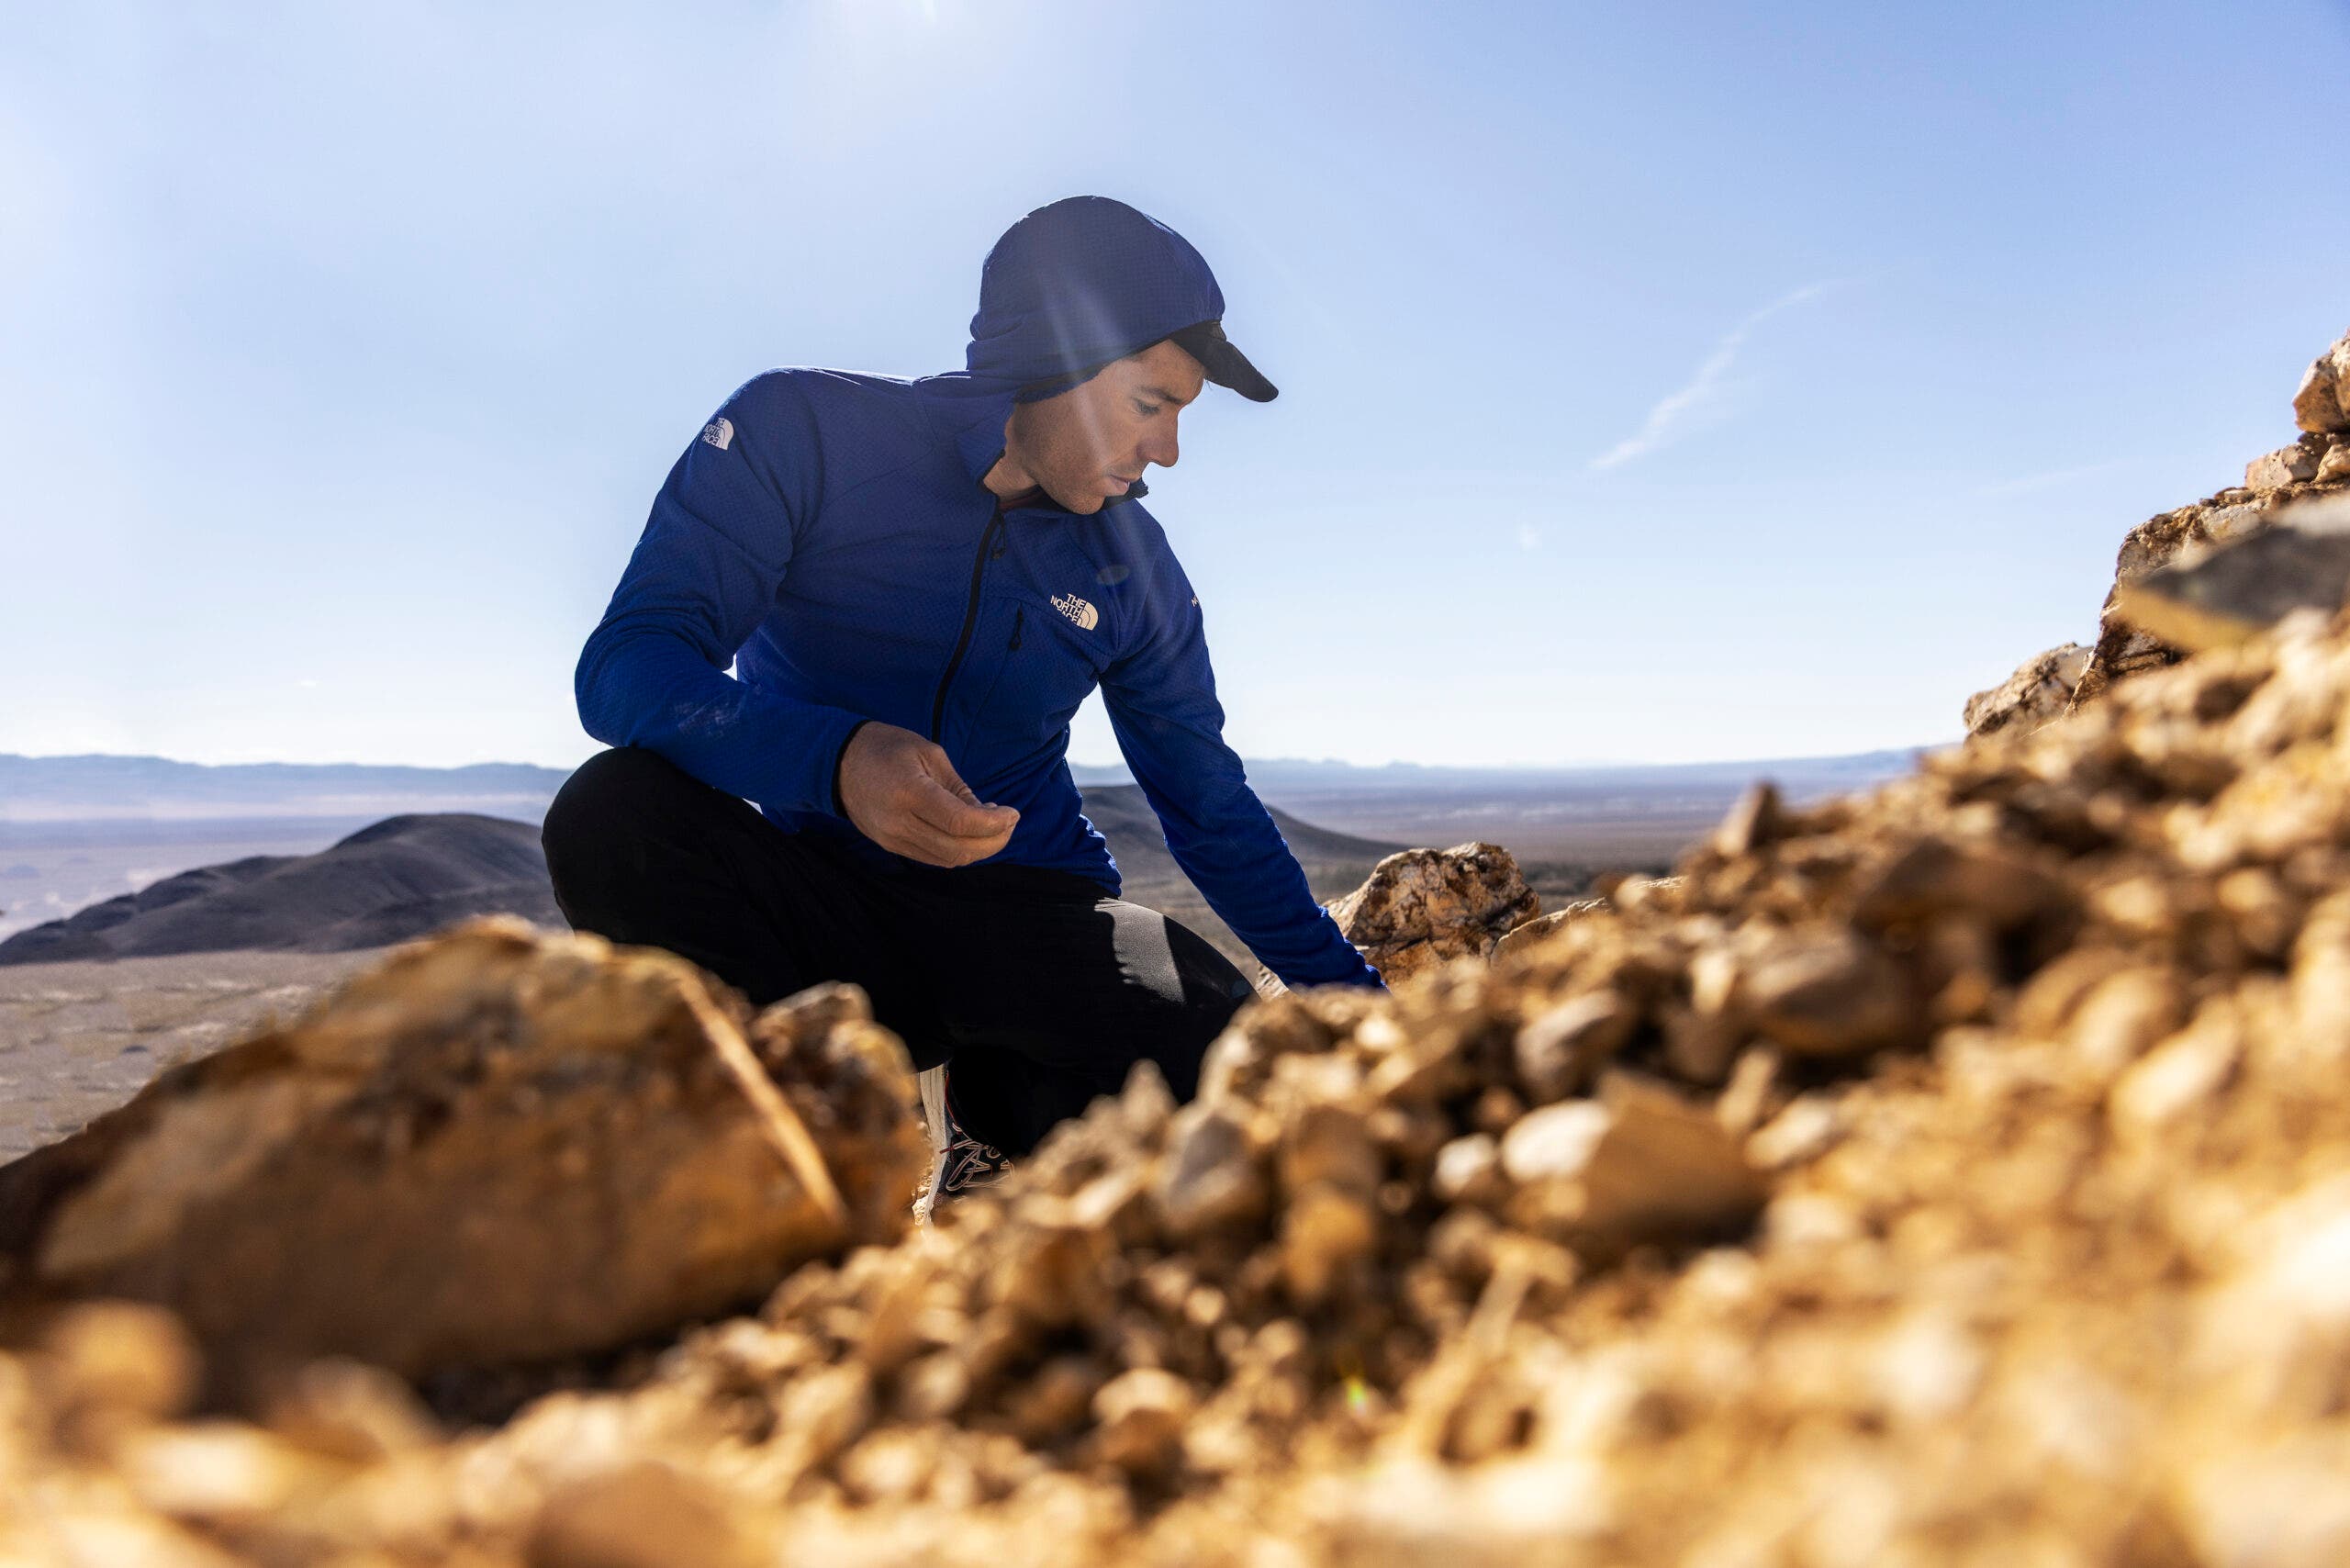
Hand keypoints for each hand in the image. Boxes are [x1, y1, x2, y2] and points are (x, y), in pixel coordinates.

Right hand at [837, 722, 1018, 866]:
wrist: (838, 762)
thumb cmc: (887, 747)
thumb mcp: (928, 753)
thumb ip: (958, 787)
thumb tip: (987, 813)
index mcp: (910, 792)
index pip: (961, 823)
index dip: (994, 824)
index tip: (1013, 813)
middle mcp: (899, 822)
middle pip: (958, 850)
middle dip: (993, 841)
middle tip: (1010, 822)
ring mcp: (892, 839)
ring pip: (947, 860)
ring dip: (978, 849)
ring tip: (993, 826)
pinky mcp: (890, 846)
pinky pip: (932, 858)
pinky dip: (958, 851)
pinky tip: (969, 833)